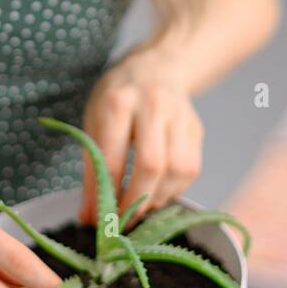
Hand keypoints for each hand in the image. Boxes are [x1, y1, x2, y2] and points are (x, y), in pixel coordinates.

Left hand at [77, 48, 204, 227]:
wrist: (157, 66)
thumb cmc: (117, 97)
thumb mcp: (93, 122)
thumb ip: (92, 170)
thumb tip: (89, 217)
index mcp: (118, 102)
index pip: (112, 158)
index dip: (105, 195)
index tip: (98, 221)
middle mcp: (153, 105)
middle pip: (152, 165)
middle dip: (136, 201)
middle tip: (123, 220)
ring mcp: (180, 115)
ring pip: (178, 170)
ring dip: (158, 198)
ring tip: (140, 207)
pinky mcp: (197, 128)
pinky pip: (191, 169)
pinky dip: (174, 190)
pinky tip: (158, 192)